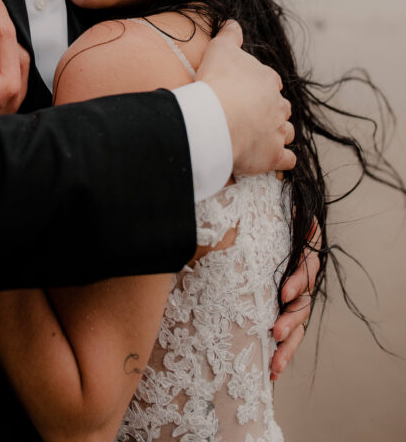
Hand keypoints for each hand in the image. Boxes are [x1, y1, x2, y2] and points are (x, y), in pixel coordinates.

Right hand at [196, 20, 294, 175]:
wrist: (218, 117)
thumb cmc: (218, 81)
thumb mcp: (220, 49)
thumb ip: (230, 35)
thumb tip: (233, 23)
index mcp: (267, 80)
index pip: (271, 82)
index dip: (262, 86)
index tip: (251, 91)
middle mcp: (278, 105)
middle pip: (282, 108)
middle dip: (273, 111)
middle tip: (254, 115)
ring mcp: (278, 131)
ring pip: (287, 132)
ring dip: (278, 134)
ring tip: (263, 137)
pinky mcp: (274, 155)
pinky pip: (287, 160)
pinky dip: (282, 160)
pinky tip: (273, 159)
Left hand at [270, 221, 320, 379]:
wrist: (266, 227)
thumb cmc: (271, 219)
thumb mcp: (280, 212)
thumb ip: (288, 210)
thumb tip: (293, 198)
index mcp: (302, 256)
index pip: (305, 270)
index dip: (297, 282)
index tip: (284, 293)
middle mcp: (302, 280)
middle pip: (303, 304)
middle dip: (290, 320)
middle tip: (275, 331)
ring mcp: (295, 299)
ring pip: (297, 326)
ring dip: (287, 347)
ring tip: (274, 365)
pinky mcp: (284, 312)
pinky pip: (288, 336)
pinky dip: (281, 354)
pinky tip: (272, 373)